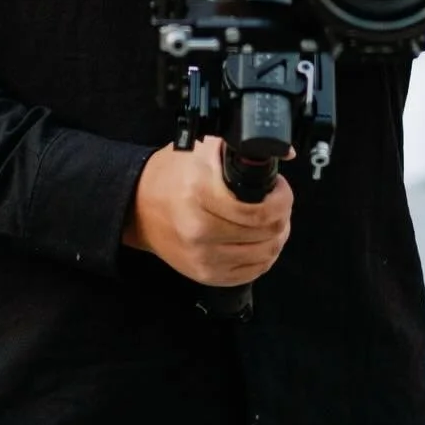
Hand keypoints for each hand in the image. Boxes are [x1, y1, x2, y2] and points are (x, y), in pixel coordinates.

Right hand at [123, 136, 293, 286]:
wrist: (138, 208)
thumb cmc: (171, 175)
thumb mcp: (202, 148)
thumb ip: (241, 148)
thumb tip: (285, 152)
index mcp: (200, 194)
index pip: (260, 210)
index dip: (281, 199)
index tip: (279, 188)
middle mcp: (200, 230)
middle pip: (268, 233)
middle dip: (281, 215)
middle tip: (277, 202)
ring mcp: (203, 258)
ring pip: (265, 255)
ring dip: (276, 236)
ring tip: (270, 220)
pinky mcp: (205, 275)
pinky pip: (252, 272)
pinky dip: (263, 256)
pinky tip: (258, 239)